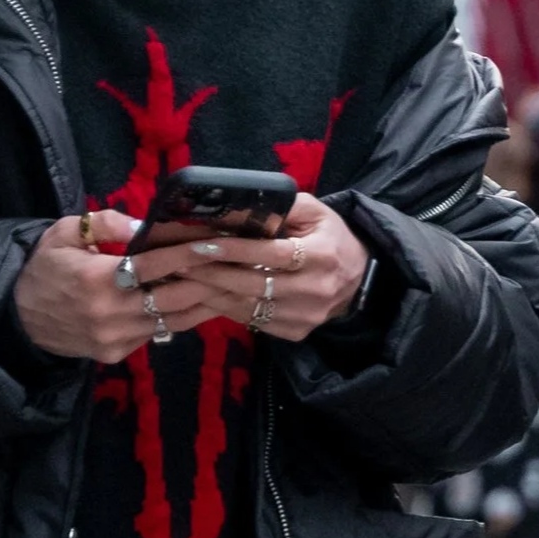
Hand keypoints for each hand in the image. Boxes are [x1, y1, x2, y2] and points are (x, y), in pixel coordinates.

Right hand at [13, 211, 227, 361]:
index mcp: (97, 279)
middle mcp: (110, 312)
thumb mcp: (64, 233)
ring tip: (230, 285)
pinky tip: (199, 302)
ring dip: (203, 303)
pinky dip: (180, 317)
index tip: (218, 243)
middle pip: (173, 296)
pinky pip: (157, 333)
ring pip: (172, 319)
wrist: (18, 319)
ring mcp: (115, 337)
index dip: (189, 253)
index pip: (155, 264)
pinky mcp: (117, 353)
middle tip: (235, 266)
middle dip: (207, 280)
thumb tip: (145, 225)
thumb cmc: (44, 268)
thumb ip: (105, 224)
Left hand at [175, 193, 371, 340]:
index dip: (234, 250)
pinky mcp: (295, 332)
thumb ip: (284, 206)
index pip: (271, 254)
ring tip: (185, 278)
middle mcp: (315, 290)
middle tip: (181, 262)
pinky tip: (206, 295)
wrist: (358, 279)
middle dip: (213, 273)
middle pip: (254, 284)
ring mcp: (305, 316)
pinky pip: (253, 320)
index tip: (201, 245)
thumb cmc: (331, 238)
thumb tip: (243, 205)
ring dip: (213, 293)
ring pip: (249, 306)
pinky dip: (227, 308)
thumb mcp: (317, 212)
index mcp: (322, 255)